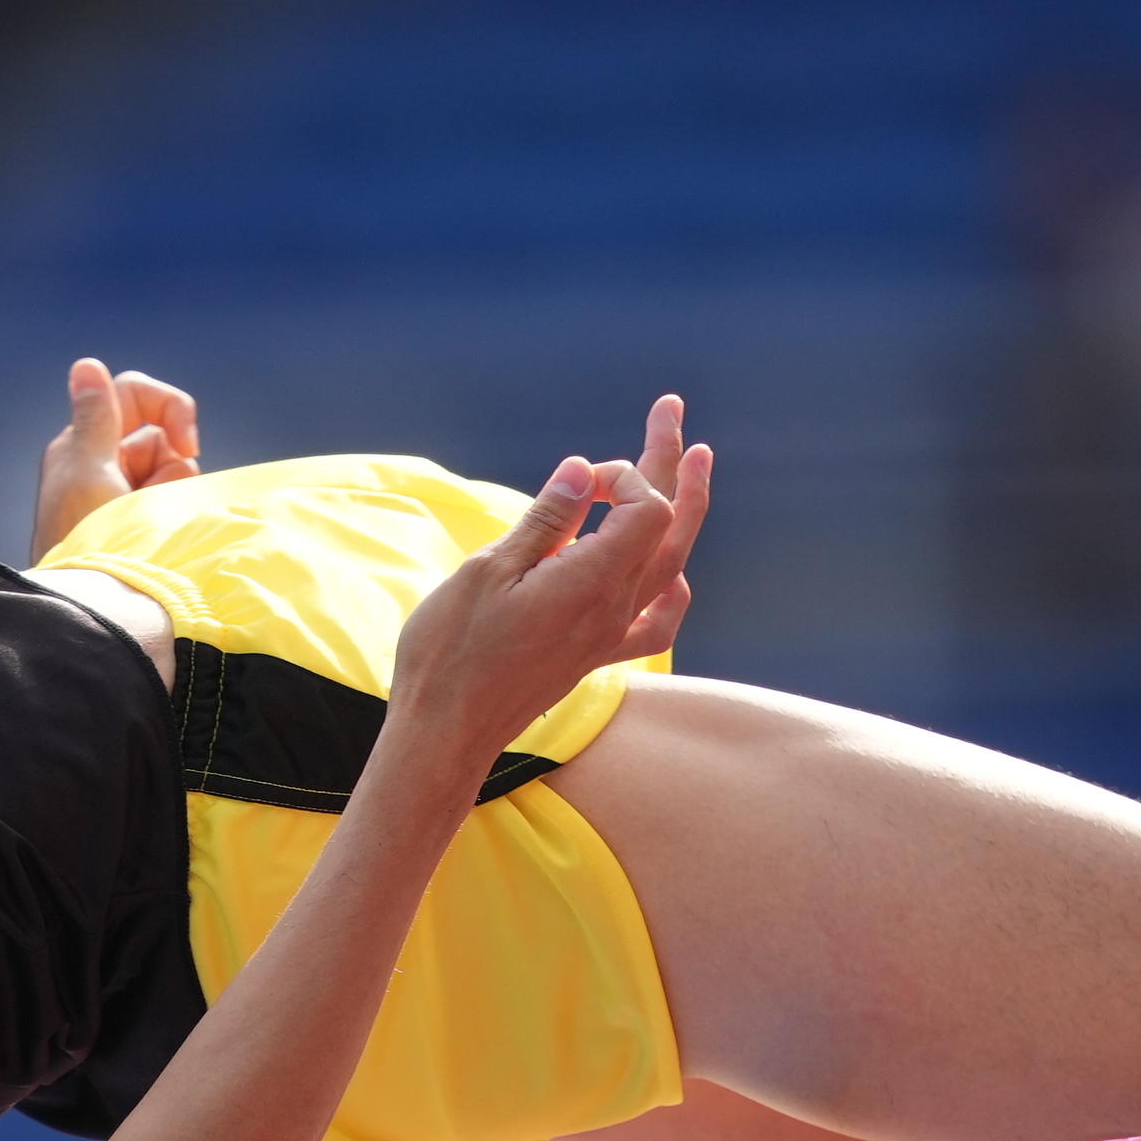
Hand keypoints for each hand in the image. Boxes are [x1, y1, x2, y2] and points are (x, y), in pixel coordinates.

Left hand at [31, 359, 202, 555]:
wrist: (92, 611)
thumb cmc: (82, 541)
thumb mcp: (88, 474)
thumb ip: (96, 419)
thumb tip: (86, 364)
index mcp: (83, 443)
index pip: (134, 394)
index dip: (167, 407)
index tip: (186, 441)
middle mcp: (102, 462)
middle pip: (161, 433)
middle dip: (173, 463)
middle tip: (160, 499)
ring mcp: (123, 493)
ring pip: (175, 468)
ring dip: (174, 492)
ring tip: (151, 526)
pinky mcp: (139, 521)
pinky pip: (174, 498)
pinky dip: (176, 510)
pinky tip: (160, 535)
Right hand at [384, 395, 710, 764]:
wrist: (446, 731)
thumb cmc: (453, 651)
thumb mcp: (489, 571)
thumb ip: (544, 520)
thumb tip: (582, 470)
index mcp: (591, 581)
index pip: (646, 507)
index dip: (622, 475)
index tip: (575, 479)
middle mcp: (613, 609)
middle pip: (668, 526)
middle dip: (671, 462)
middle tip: (671, 409)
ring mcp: (608, 635)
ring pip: (669, 565)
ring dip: (685, 511)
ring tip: (695, 464)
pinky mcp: (594, 656)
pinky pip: (656, 624)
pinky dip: (672, 589)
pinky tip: (672, 573)